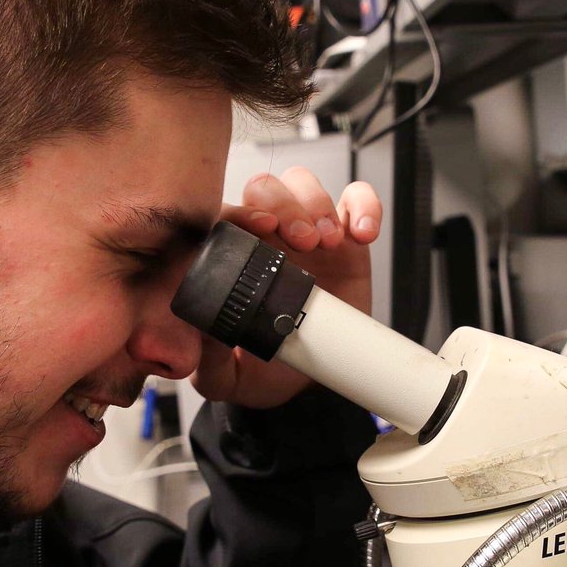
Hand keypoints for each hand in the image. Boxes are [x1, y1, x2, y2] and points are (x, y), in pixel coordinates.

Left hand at [191, 167, 381, 408]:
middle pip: (264, 190)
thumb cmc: (263, 370)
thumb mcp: (227, 378)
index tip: (260, 229)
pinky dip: (363, 204)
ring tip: (329, 241)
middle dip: (284, 205)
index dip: (240, 213)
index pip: (224, 216)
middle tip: (302, 242)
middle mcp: (264, 237)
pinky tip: (363, 232)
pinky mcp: (344, 236)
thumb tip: (203, 332)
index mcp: (229, 260)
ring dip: (316, 203)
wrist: (309, 382)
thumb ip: (209, 361)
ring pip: (303, 183)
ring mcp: (304, 232)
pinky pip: (354, 198)